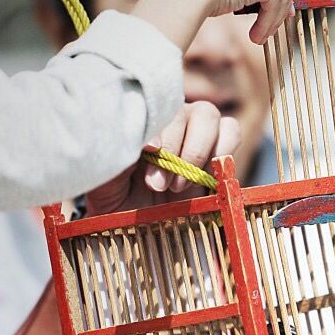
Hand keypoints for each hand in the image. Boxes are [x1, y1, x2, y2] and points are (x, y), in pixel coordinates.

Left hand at [85, 101, 241, 213]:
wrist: (133, 226)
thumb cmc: (113, 198)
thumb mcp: (103, 177)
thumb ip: (117, 153)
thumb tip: (145, 140)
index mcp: (139, 119)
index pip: (156, 107)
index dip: (159, 130)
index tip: (150, 152)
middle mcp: (167, 119)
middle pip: (182, 110)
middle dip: (175, 149)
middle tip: (159, 185)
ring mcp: (193, 132)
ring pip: (208, 115)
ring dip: (198, 150)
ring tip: (180, 186)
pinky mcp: (217, 151)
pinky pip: (231, 131)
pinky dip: (223, 150)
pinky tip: (204, 178)